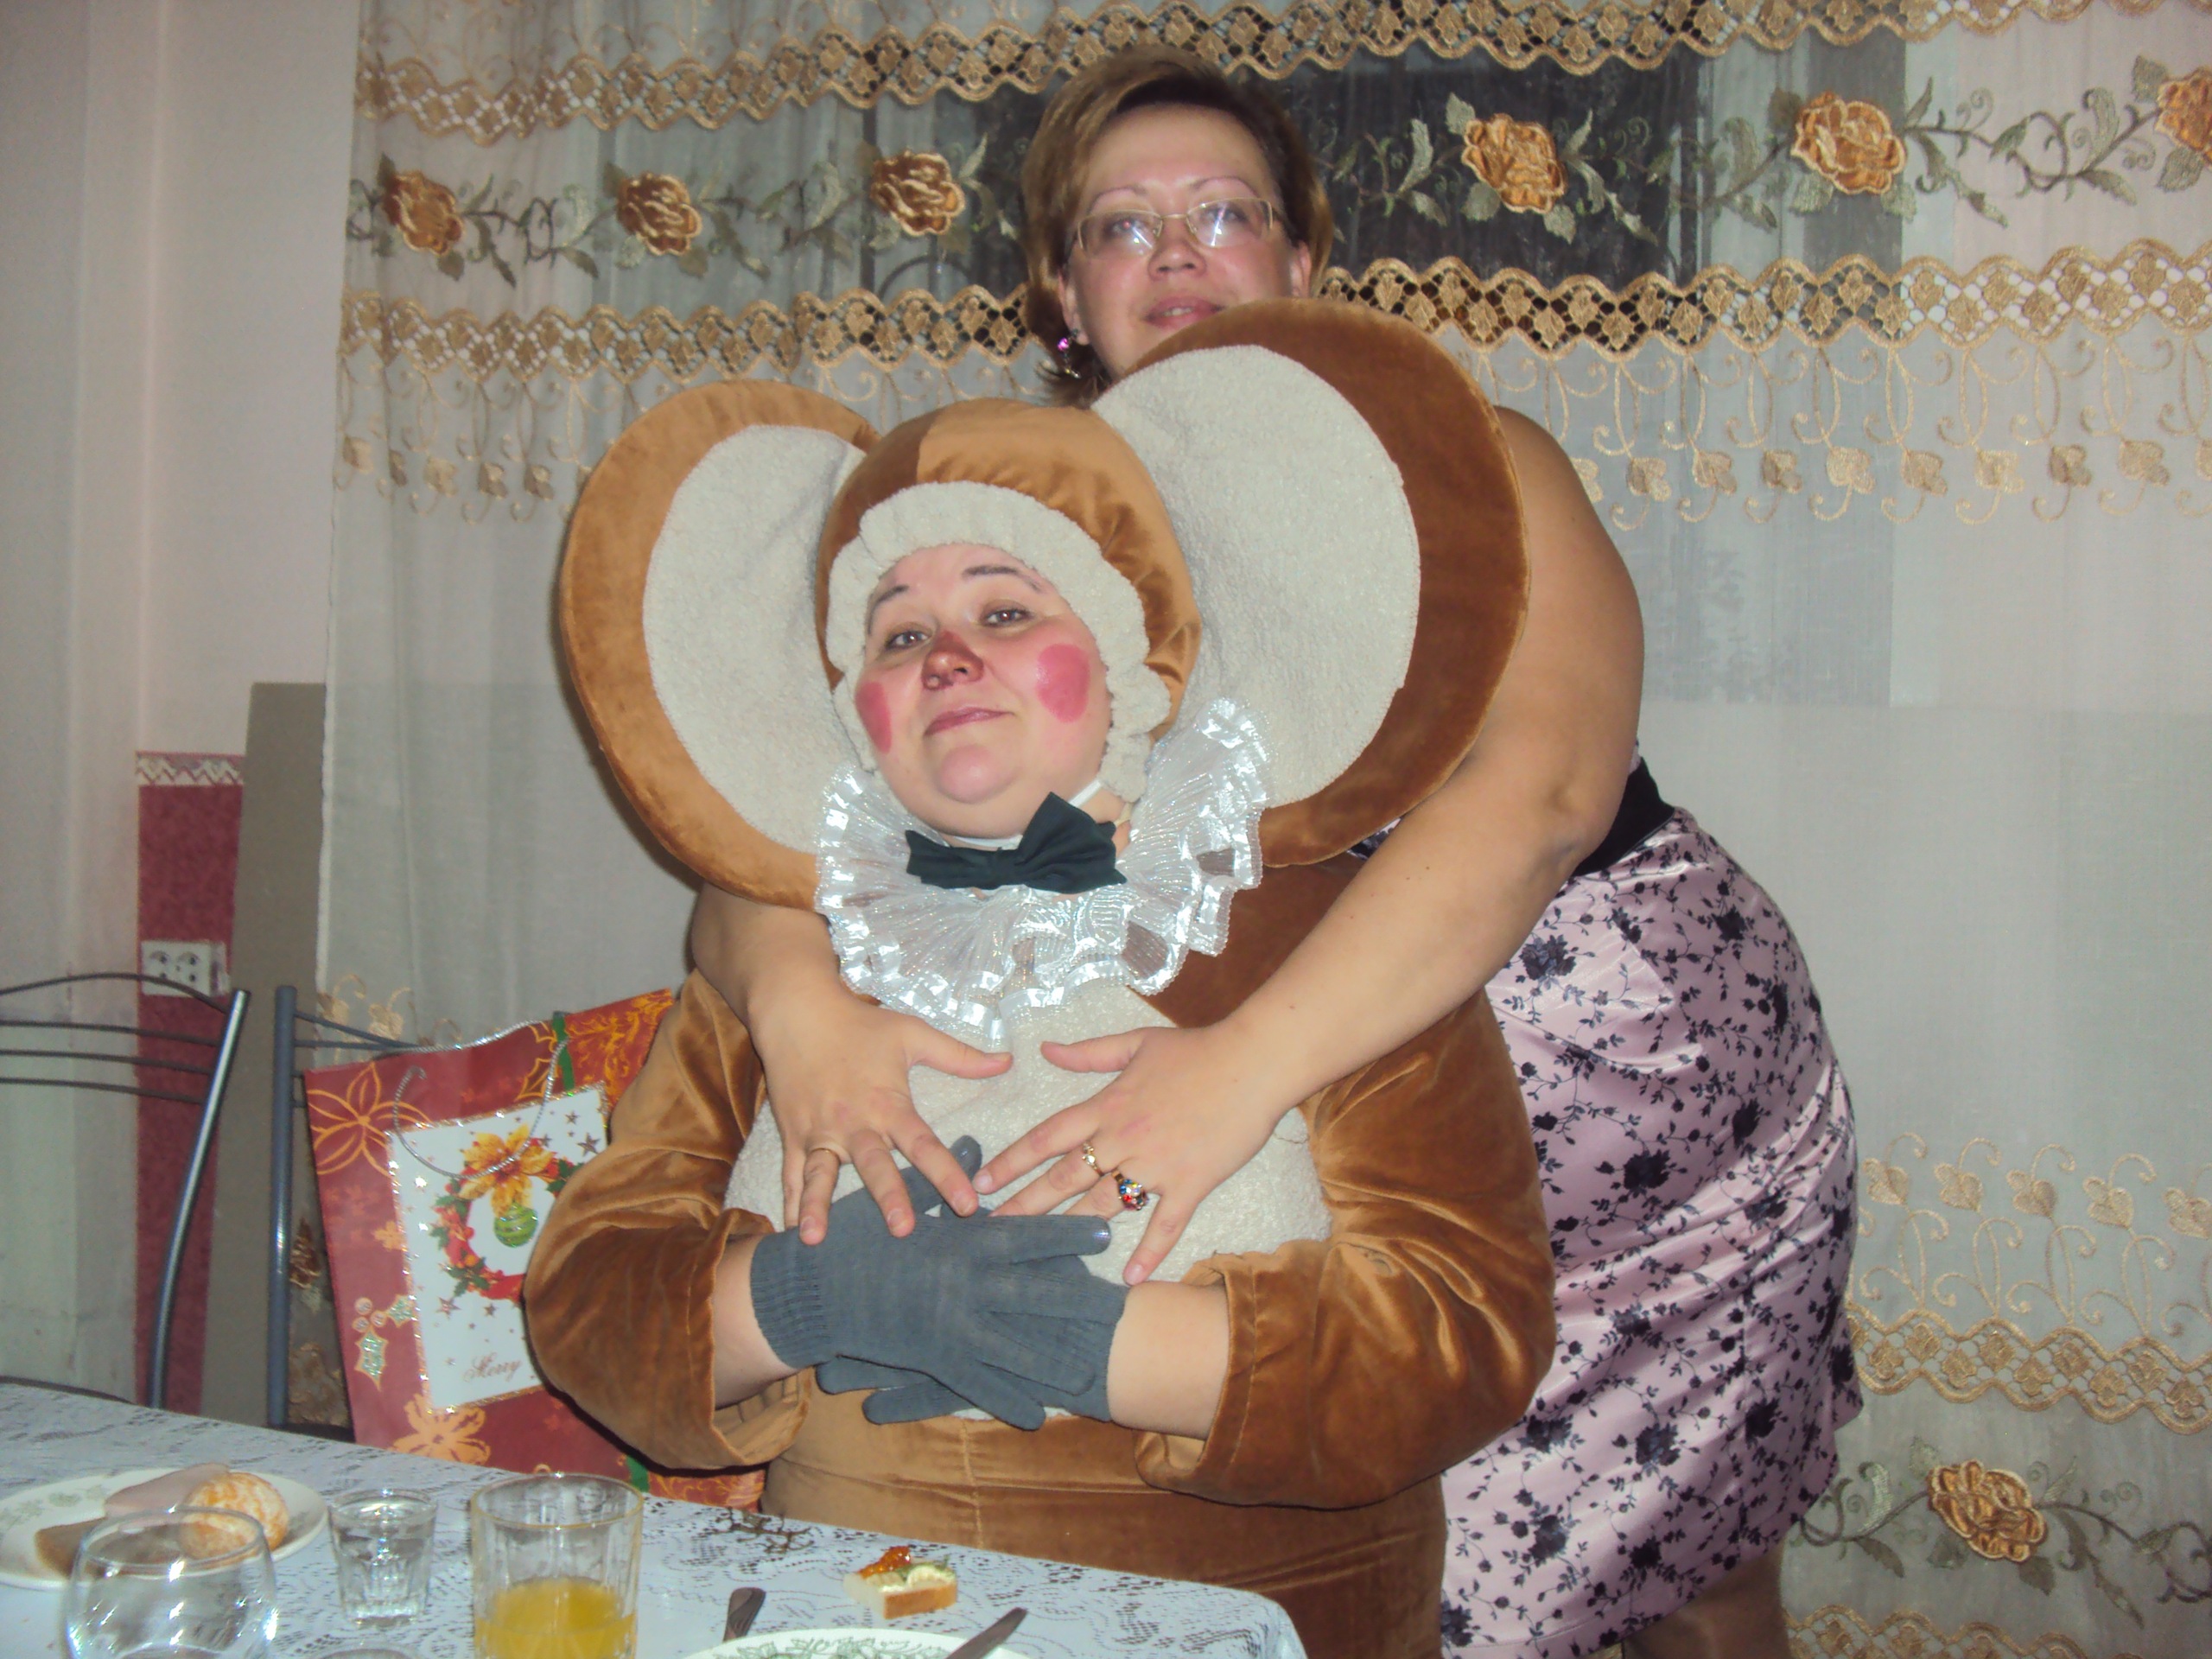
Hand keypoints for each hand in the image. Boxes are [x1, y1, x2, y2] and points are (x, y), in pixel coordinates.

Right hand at [749, 978, 1009, 1242]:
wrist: (797, 1012)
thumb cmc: (859, 1024)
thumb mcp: (912, 1034)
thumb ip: (960, 1057)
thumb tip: (1007, 1062)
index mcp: (887, 1103)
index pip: (923, 1144)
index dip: (946, 1174)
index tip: (967, 1203)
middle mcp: (853, 1124)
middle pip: (874, 1165)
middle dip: (888, 1197)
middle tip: (903, 1229)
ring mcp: (819, 1132)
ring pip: (821, 1175)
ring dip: (819, 1207)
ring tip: (814, 1239)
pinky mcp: (794, 1135)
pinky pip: (792, 1173)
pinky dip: (790, 1203)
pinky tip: (791, 1234)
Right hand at [749, 1142, 1125, 1430]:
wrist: (807, 1291)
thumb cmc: (849, 1240)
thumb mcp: (895, 1199)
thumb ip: (939, 1175)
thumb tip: (972, 1142)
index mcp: (958, 1242)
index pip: (1023, 1236)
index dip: (1065, 1236)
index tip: (1102, 1235)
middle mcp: (961, 1285)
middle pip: (1032, 1294)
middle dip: (1076, 1300)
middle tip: (1116, 1306)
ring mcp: (948, 1327)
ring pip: (1012, 1348)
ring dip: (1051, 1361)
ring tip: (1090, 1372)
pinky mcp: (930, 1359)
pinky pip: (975, 1384)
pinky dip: (1005, 1399)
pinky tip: (1036, 1415)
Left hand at [973, 1022, 1298, 1285]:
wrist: (1253, 1063)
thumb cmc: (1197, 1050)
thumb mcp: (1135, 1042)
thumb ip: (1088, 1053)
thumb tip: (1045, 1051)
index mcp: (1106, 1106)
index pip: (1046, 1137)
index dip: (1011, 1160)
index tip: (982, 1182)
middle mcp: (1122, 1139)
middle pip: (1063, 1177)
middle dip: (1024, 1205)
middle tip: (991, 1232)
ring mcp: (1155, 1165)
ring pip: (1103, 1203)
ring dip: (1070, 1229)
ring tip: (1040, 1253)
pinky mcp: (1189, 1184)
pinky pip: (1164, 1224)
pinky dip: (1148, 1252)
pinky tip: (1129, 1278)